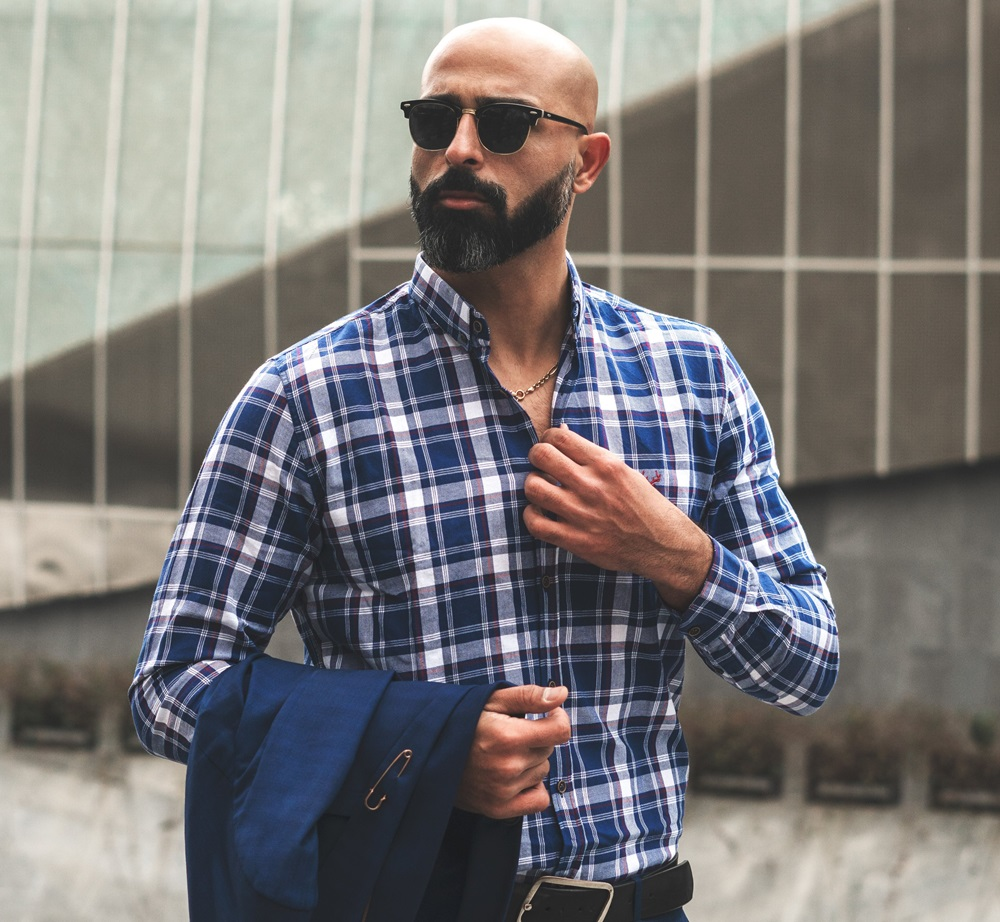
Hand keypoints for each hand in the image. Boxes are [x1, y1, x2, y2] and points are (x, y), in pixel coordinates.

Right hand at [455, 684, 570, 818]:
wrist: (428, 753)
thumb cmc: (463, 721)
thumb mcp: (493, 700)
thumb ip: (530, 696)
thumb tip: (563, 694)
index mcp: (508, 736)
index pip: (560, 731)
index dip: (558, 719)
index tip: (547, 715)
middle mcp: (508, 767)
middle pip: (549, 749)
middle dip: (536, 738)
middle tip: (509, 734)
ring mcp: (503, 791)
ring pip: (543, 771)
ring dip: (531, 761)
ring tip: (503, 753)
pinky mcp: (499, 809)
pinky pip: (540, 799)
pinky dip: (533, 787)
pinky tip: (515, 776)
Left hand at [523, 425, 712, 609]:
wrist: (661, 544)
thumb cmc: (643, 505)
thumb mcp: (624, 471)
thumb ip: (592, 457)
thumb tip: (562, 434)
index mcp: (606, 464)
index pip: (560, 436)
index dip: (548, 439)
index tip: (551, 447)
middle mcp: (592, 485)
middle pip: (541, 456)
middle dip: (536, 457)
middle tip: (542, 466)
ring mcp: (582, 514)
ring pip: (533, 488)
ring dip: (533, 485)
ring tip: (542, 490)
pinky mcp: (576, 540)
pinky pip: (535, 524)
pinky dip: (532, 516)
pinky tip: (542, 513)